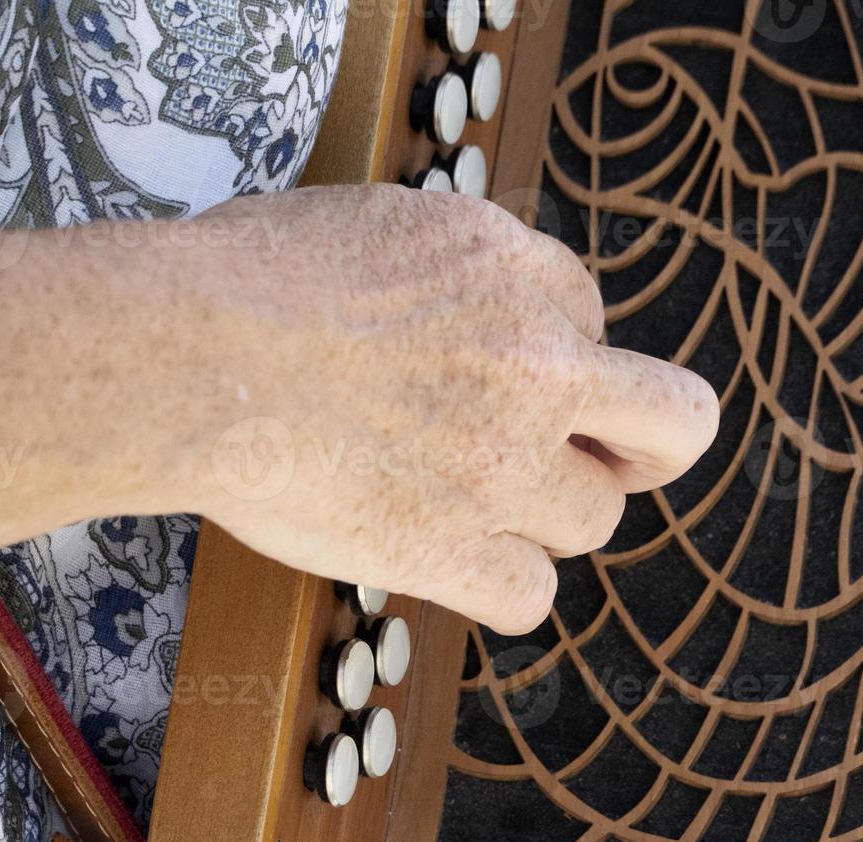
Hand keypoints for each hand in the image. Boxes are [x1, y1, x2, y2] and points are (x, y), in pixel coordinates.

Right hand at [182, 184, 717, 632]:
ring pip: (594, 519)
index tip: (503, 366)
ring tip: (466, 502)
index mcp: (511, 269)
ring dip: (544, 516)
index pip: (589, 315)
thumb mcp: (376, 222)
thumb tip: (468, 307)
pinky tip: (457, 563)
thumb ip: (452, 268)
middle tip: (600, 456)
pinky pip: (528, 597)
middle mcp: (534, 365)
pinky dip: (501, 586)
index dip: (554, 346)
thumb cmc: (244, 280)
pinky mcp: (448, 547)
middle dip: (648, 444)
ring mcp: (502, 463)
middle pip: (674, 422)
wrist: (188, 352)